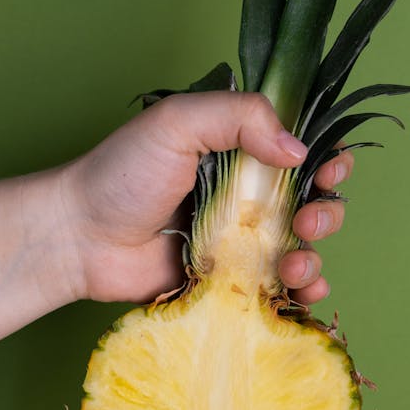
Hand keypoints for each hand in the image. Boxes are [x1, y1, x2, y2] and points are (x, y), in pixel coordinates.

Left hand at [57, 91, 352, 305]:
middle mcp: (246, 196)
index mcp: (239, 151)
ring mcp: (239, 242)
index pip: (302, 150)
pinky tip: (301, 292)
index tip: (330, 171)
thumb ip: (240, 117)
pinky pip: (276, 289)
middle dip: (327, 212)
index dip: (329, 160)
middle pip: (313, 202)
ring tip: (294, 263)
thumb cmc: (121, 174)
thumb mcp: (178, 123)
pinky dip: (300, 293)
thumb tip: (298, 149)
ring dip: (314, 256)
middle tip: (307, 222)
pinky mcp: (228, 283)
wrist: (79, 238)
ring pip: (302, 249)